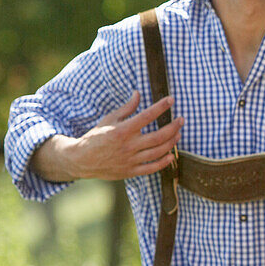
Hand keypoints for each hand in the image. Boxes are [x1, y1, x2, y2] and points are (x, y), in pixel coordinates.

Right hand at [31, 91, 183, 181]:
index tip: (171, 99)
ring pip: (158, 152)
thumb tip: (138, 94)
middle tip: (181, 120)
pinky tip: (171, 155)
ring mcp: (131, 160)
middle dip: (173, 127)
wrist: (82, 159)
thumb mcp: (109, 119)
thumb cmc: (96, 136)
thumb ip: (126, 108)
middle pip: (159, 136)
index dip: (161, 106)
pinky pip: (152, 168)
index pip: (147, 116)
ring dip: (171, 142)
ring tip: (178, 134)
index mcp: (123, 130)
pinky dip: (163, 163)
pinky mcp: (131, 171)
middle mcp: (129, 146)